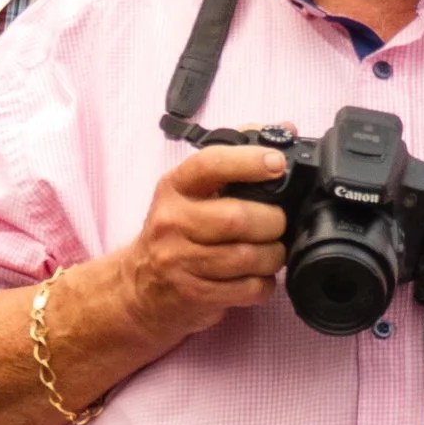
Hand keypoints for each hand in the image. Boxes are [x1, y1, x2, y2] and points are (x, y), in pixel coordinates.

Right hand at [117, 141, 287, 346]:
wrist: (138, 288)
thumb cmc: (174, 232)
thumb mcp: (191, 191)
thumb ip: (236, 157)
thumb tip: (285, 130)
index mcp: (175, 187)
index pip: (210, 164)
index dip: (249, 161)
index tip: (277, 163)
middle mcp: (172, 221)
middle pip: (238, 217)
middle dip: (273, 221)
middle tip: (278, 223)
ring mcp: (180, 261)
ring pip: (247, 256)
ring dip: (273, 255)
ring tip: (272, 251)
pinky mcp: (193, 294)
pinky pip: (247, 289)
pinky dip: (264, 284)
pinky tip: (258, 277)